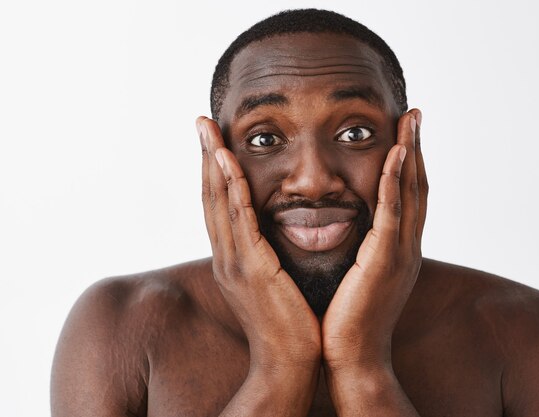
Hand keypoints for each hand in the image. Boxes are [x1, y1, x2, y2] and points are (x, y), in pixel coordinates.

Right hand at [196, 116, 320, 371]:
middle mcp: (227, 257)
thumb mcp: (273, 282)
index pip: (220, 206)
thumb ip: (268, 256)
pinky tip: (229, 163)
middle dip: (205, 158)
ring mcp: (236, 263)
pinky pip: (240, 222)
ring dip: (213, 164)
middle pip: (211, 197)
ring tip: (209, 130)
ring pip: (219, 204)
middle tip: (202, 121)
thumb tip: (274, 235)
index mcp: (234, 259)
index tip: (214, 140)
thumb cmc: (289, 323)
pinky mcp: (252, 271)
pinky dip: (232, 190)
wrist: (289, 363)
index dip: (214, 171)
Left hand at [322, 109, 427, 371]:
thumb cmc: (349, 318)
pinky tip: (397, 154)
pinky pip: (392, 213)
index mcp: (399, 249)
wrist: (353, 357)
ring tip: (409, 119)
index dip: (410, 163)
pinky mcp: (385, 261)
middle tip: (414, 113)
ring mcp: (400, 253)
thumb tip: (352, 229)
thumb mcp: (360, 275)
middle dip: (417, 148)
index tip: (405, 133)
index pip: (408, 197)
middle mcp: (406, 247)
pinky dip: (396, 182)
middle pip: (417, 186)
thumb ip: (363, 250)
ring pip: (411, 193)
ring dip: (412, 153)